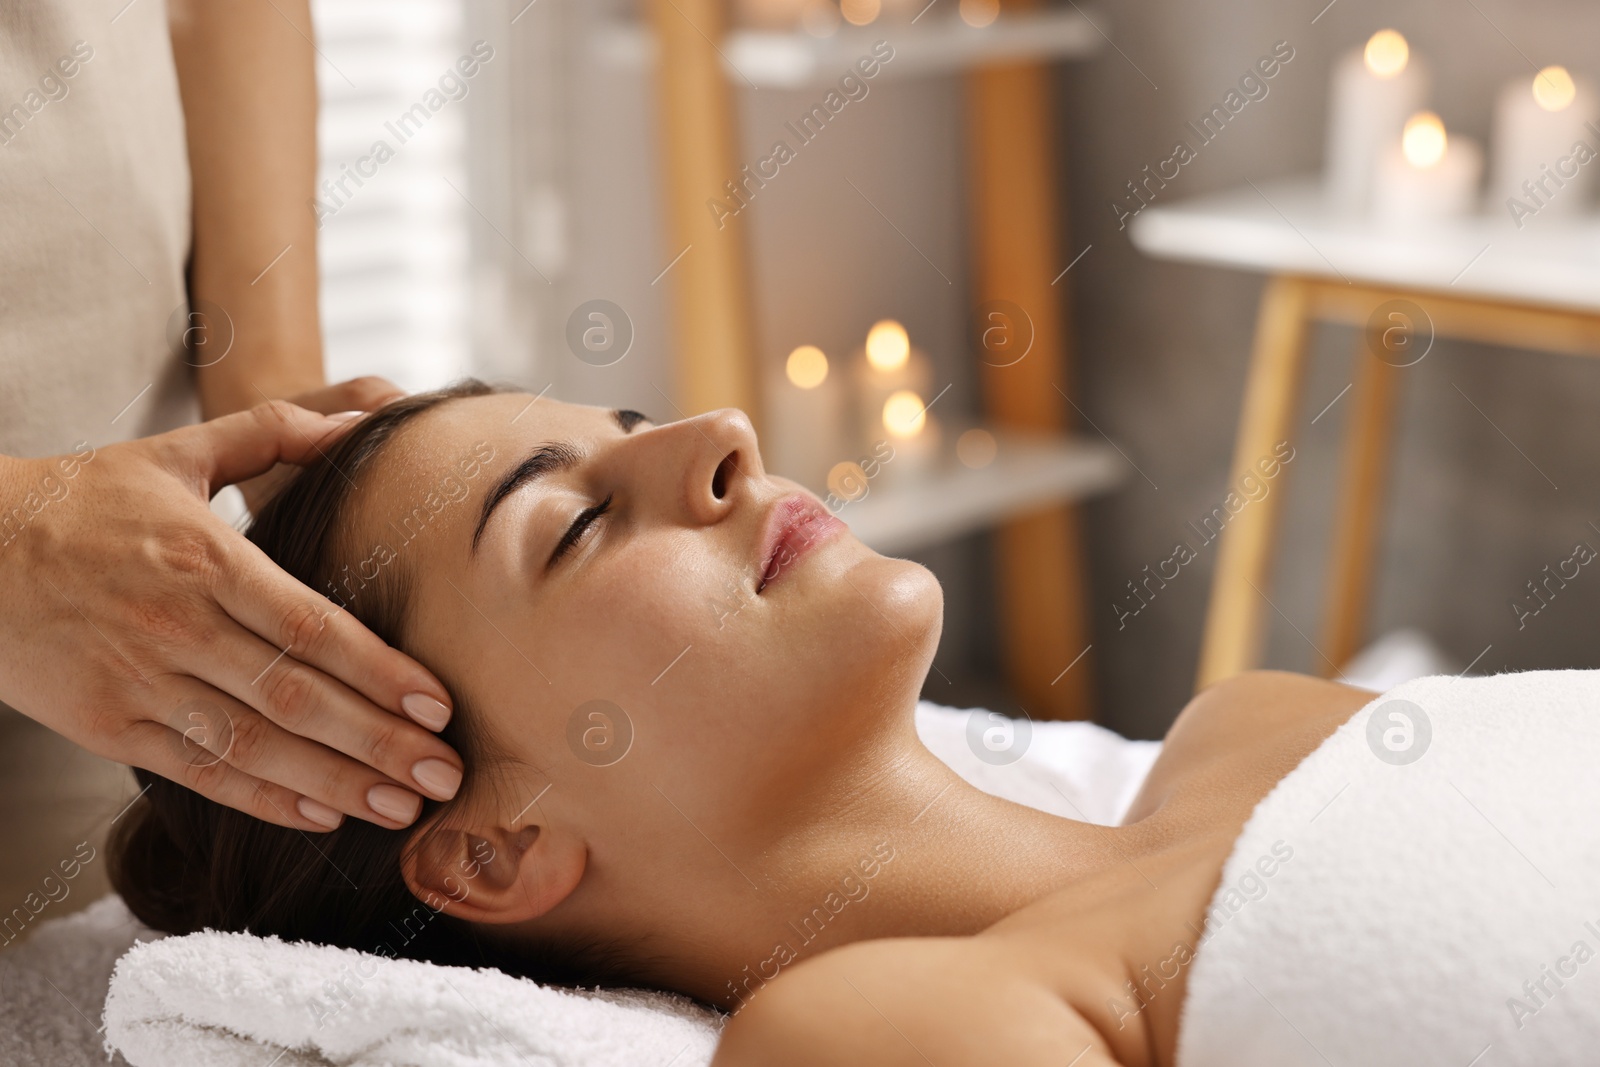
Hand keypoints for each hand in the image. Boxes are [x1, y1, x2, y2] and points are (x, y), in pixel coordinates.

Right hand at [0, 400, 461, 830]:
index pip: (310, 626)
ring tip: (402, 808)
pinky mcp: (108, 727)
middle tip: (445, 776)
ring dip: (334, 784)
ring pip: (252, 746)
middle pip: (294, 696)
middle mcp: (177, 626)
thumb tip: (365, 420)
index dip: (380, 671)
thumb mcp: (177, 453)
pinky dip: (263, 801)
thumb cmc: (85, 500)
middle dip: (377, 743)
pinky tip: (323, 818)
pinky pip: (197, 774)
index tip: (440, 706)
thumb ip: (275, 434)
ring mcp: (140, 682)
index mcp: (205, 558)